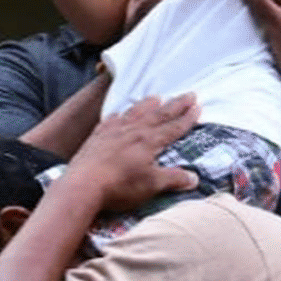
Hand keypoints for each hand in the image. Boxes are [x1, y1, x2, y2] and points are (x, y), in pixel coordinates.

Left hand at [66, 94, 199, 213]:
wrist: (82, 184)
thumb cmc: (120, 186)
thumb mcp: (151, 185)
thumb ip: (173, 179)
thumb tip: (195, 178)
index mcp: (149, 141)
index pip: (173, 127)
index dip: (187, 118)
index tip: (198, 107)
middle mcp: (133, 131)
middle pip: (158, 114)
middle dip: (175, 105)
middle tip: (189, 94)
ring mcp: (113, 131)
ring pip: (135, 113)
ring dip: (147, 104)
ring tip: (156, 96)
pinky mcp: (97, 137)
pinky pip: (111, 121)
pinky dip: (118, 116)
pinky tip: (119, 114)